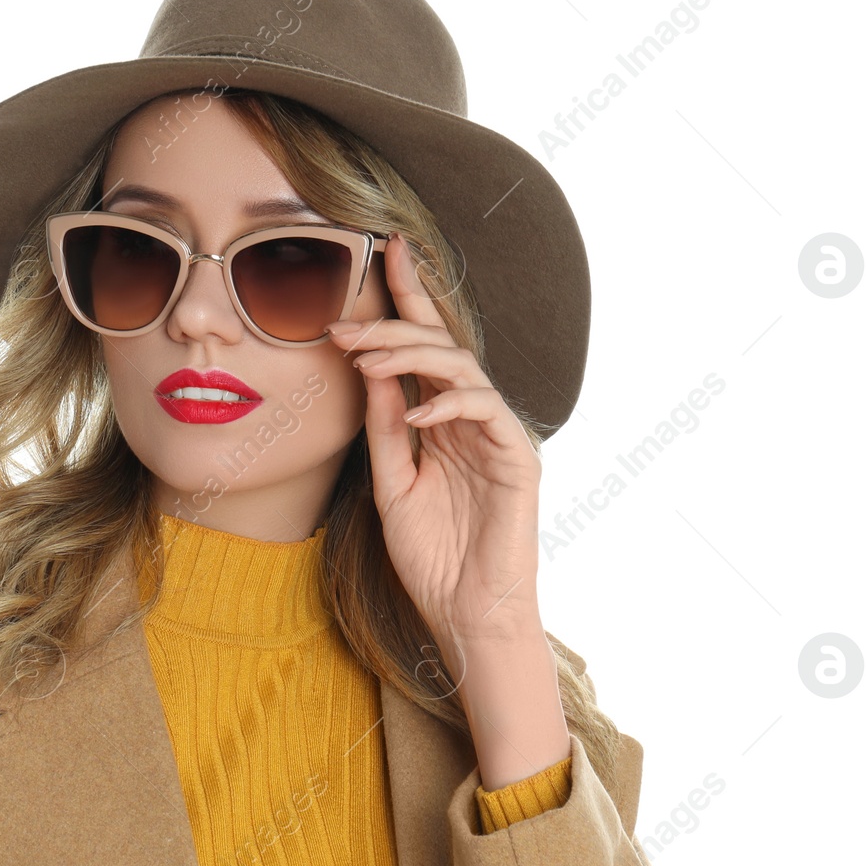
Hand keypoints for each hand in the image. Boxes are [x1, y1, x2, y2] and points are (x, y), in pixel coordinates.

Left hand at [327, 233, 565, 771]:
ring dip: (412, 354)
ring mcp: (496, 433)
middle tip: (346, 321)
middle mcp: (470, 417)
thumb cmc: (431, 556)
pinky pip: (487, 410)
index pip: (421, 347)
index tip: (380, 252)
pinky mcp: (519, 456)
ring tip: (368, 355)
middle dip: (394, 323)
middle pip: (439, 346)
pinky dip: (450, 403)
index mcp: (439, 419)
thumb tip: (368, 366)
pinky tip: (418, 410)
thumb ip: (384, 426)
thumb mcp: (391, 483)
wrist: (464, 612)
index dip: (405, 298)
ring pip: (462, 367)